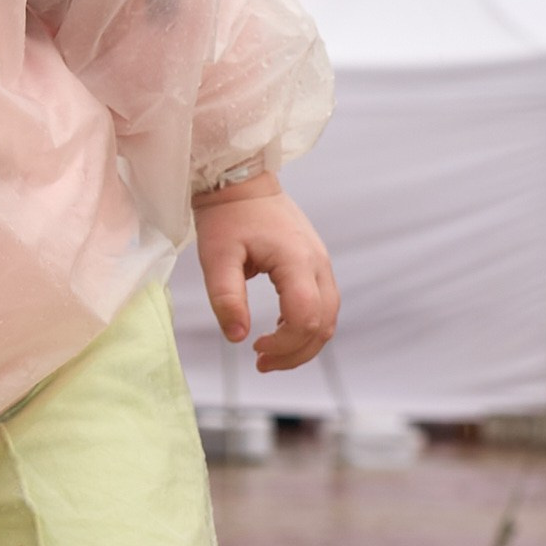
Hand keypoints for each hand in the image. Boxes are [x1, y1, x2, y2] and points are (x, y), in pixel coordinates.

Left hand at [193, 172, 339, 372]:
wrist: (241, 182)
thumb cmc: (226, 218)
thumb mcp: (216, 258)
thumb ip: (226, 298)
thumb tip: (238, 338)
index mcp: (297, 260)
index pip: (306, 317)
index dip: (284, 344)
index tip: (254, 349)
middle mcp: (318, 263)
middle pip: (324, 324)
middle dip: (296, 352)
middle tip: (261, 363)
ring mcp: (322, 263)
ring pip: (329, 317)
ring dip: (304, 343)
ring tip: (268, 354)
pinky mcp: (316, 265)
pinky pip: (323, 304)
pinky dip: (306, 326)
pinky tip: (279, 332)